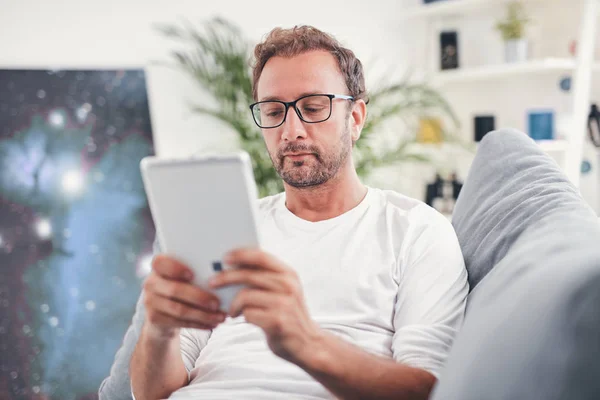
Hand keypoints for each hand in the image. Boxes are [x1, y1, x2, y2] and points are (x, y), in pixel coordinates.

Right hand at [142, 254, 227, 338]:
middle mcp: (151, 282)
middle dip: (199, 297)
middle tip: (217, 303)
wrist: (163, 312)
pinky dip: (198, 324)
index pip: (161, 262)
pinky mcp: (154, 318)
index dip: (176, 268)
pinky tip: (212, 324)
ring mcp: (150, 301)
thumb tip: (223, 274)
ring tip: (220, 317)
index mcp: (159, 266)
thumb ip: (197, 272)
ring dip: (203, 315)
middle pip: (175, 290)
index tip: (192, 275)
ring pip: (179, 309)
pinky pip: (179, 322)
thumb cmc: (182, 287)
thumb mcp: (185, 277)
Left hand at [208, 248, 322, 363]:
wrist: (307, 343)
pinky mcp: (277, 321)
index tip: (224, 257)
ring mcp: (284, 304)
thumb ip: (265, 278)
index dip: (240, 254)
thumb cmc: (288, 314)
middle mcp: (288, 286)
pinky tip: (242, 319)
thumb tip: (232, 267)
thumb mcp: (284, 291)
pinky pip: (248, 314)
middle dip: (226, 277)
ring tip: (232, 311)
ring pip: (245, 295)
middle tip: (212, 282)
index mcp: (289, 274)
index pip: (261, 256)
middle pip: (248, 275)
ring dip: (233, 304)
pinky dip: (242, 316)